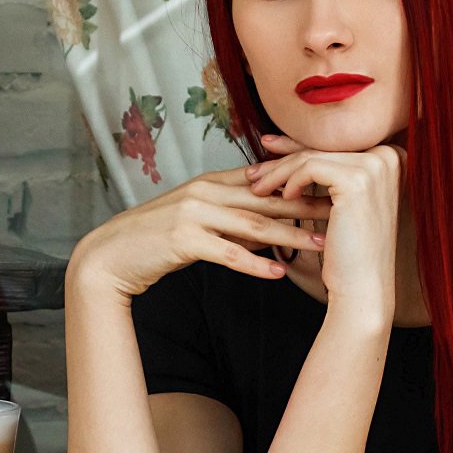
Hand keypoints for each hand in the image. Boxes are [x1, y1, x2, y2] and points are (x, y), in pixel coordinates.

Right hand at [69, 165, 331, 301]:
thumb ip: (230, 216)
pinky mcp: (182, 240)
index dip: (300, 183)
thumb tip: (268, 225)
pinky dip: (254, 263)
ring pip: (252, 224)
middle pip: (266, 199)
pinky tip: (278, 273)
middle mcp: (204, 192)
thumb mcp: (196, 219)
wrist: (109, 256)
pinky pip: (227, 253)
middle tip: (344, 213)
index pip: (264, 179)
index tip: (334, 190)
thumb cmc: (154, 240)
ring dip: (289, 235)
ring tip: (320, 244)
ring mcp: (192, 215)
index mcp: (210, 182)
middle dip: (307, 206)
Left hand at [247, 135, 402, 324]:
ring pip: (312, 156)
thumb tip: (295, 146)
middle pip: (323, 146)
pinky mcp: (357, 179)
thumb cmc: (352, 248)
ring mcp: (376, 165)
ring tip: (257, 187)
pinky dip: (289, 181)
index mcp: (393, 157)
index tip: (270, 149)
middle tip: (254, 169)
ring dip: (278, 172)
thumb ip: (331, 171)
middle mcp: (390, 156)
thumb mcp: (343, 200)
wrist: (363, 284)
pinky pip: (309, 168)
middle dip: (284, 155)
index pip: (335, 144)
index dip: (300, 145)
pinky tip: (282, 197)